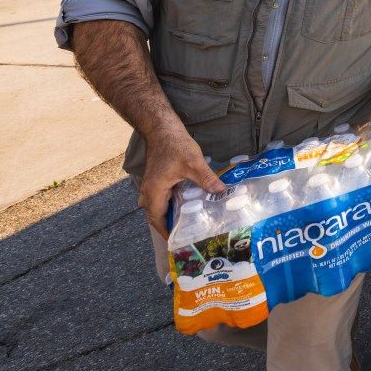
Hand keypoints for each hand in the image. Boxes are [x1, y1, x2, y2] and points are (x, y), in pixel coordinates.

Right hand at [140, 121, 225, 238]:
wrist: (162, 129)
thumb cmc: (175, 145)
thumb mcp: (193, 163)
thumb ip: (207, 179)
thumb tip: (221, 191)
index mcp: (154, 191)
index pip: (156, 219)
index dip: (166, 231)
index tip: (178, 241)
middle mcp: (149, 191)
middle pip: (156, 215)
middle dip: (169, 225)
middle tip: (186, 233)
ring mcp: (151, 185)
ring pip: (158, 206)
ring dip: (169, 215)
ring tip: (187, 222)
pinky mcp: (157, 179)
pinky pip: (161, 198)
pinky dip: (170, 204)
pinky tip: (185, 204)